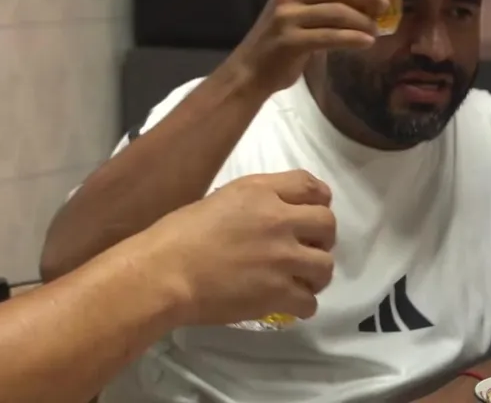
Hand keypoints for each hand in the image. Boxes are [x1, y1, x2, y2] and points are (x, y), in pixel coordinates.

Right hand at [144, 170, 336, 326]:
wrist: (163, 273)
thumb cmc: (175, 236)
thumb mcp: (216, 203)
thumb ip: (250, 206)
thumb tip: (264, 221)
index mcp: (258, 191)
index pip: (310, 185)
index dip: (318, 200)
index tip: (312, 213)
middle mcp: (278, 219)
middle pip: (328, 224)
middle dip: (321, 239)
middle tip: (304, 250)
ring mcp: (282, 257)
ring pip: (326, 266)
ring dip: (314, 274)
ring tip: (297, 281)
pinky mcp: (279, 292)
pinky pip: (310, 302)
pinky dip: (301, 305)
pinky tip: (285, 304)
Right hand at [226, 0, 387, 95]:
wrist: (250, 69)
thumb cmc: (280, 39)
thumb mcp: (296, 10)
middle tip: (384, 7)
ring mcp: (286, 18)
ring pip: (338, 11)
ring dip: (364, 21)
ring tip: (375, 31)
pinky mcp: (290, 41)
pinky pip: (331, 36)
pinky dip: (354, 39)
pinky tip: (366, 43)